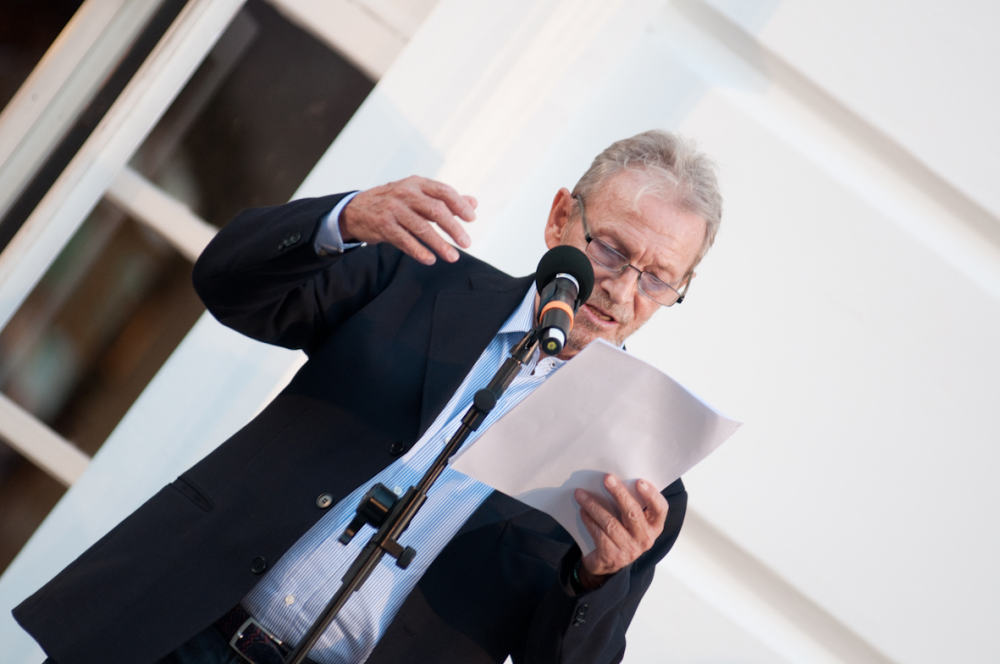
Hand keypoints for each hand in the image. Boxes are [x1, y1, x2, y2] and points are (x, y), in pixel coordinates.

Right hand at [339, 176, 476, 264]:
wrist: (355, 209)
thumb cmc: (393, 202)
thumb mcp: (417, 194)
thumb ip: (445, 199)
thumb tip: (473, 202)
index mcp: (416, 183)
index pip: (443, 191)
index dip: (459, 205)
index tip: (471, 219)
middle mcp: (405, 192)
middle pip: (435, 210)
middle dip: (453, 228)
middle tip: (467, 243)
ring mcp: (393, 209)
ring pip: (421, 227)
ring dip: (439, 244)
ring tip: (453, 257)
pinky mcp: (383, 225)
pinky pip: (404, 240)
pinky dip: (418, 251)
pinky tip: (430, 259)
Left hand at [574, 475, 667, 587]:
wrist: (606, 563)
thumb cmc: (621, 532)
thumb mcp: (631, 520)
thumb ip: (630, 504)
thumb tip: (614, 480)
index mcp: (654, 526)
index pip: (660, 509)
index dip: (652, 495)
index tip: (639, 482)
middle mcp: (645, 539)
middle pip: (633, 513)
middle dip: (619, 493)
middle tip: (607, 478)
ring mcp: (629, 550)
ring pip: (610, 523)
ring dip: (594, 506)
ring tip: (581, 494)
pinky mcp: (612, 557)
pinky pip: (599, 534)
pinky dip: (589, 520)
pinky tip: (582, 511)